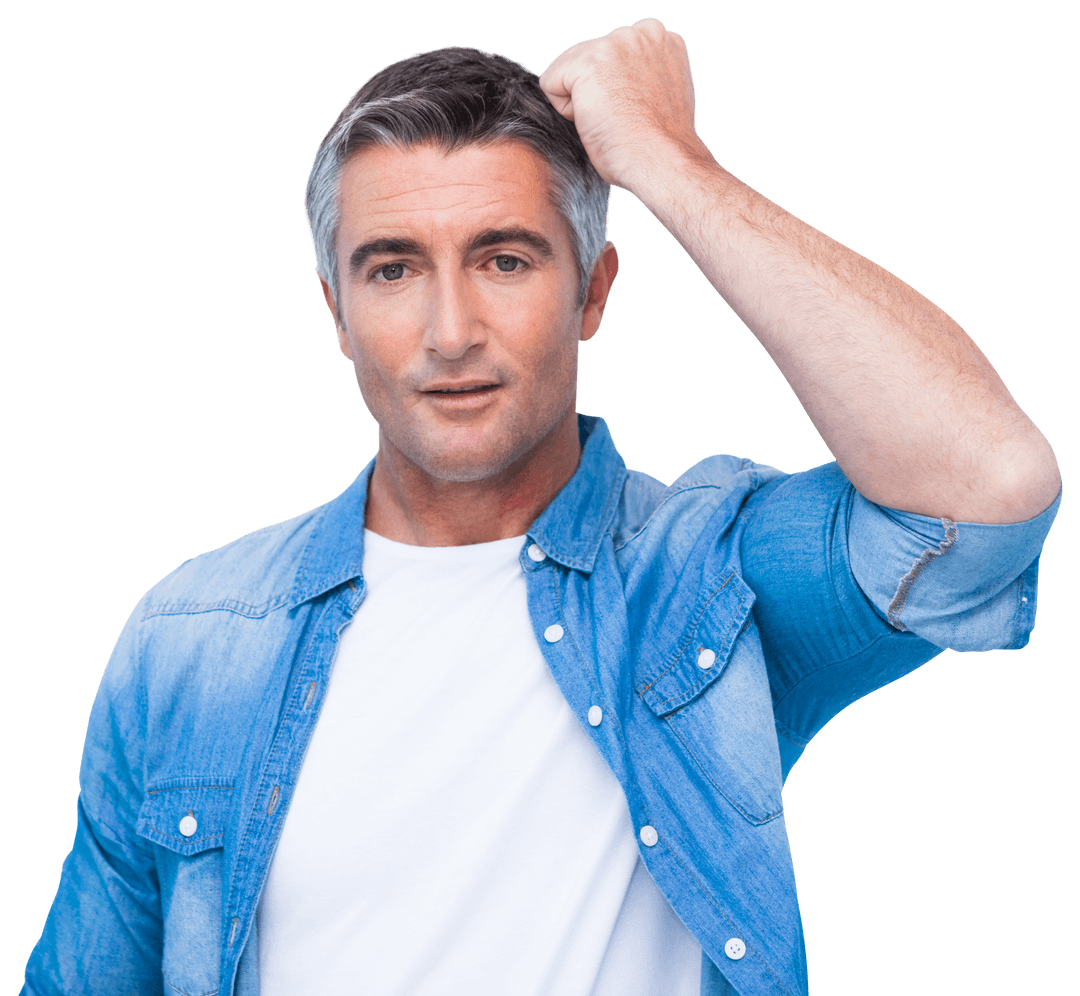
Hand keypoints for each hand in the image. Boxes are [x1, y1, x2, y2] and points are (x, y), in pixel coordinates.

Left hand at [539, 18, 703, 193]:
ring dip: (583, 101)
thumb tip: (613, 81)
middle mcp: (641, 31)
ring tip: (613, 120)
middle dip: (596, 92)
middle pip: (586, 58)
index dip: (613, 91)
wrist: (660, 161)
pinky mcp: (589, 62)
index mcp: (660, 39)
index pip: (609, 56)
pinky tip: (596, 121)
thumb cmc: (657, 145)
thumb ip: (637, 73)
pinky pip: (550, 83)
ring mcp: (615, 43)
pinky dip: (565, 110)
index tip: (636, 111)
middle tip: (623, 119)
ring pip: (568, 70)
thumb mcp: (655, 93)